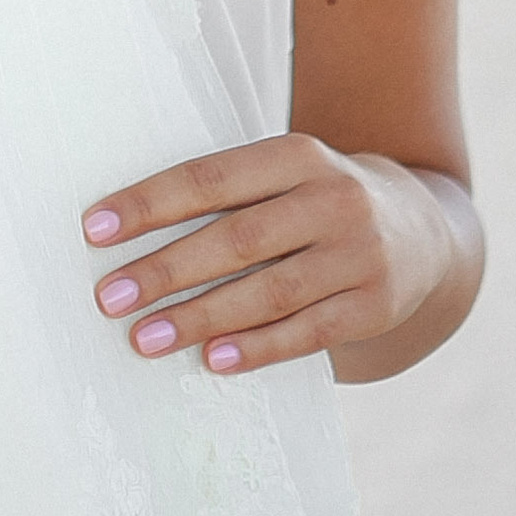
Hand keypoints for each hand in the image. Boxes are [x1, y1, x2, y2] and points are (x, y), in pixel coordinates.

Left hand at [79, 135, 473, 378]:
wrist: (423, 231)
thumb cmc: (314, 203)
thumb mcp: (284, 176)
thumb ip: (226, 196)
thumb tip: (125, 235)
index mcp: (297, 155)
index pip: (209, 178)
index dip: (148, 204)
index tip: (93, 230)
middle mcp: (334, 199)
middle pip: (235, 239)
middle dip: (165, 270)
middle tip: (109, 297)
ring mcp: (360, 255)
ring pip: (269, 290)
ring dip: (200, 318)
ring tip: (144, 337)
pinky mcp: (375, 306)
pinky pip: (308, 333)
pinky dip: (258, 348)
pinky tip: (212, 360)